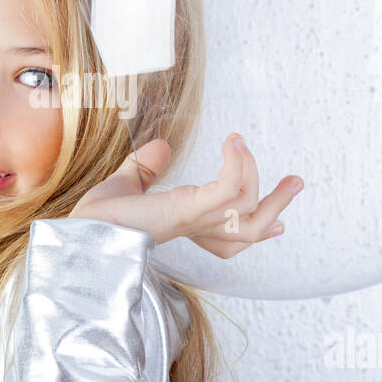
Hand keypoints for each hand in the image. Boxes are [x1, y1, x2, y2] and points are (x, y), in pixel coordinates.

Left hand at [68, 133, 302, 257]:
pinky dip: (237, 165)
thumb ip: (146, 167)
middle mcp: (197, 229)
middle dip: (278, 205)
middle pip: (253, 230)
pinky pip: (230, 190)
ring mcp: (196, 222)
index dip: (257, 228)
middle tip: (297, 181)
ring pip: (249, 210)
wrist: (84, 233)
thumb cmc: (98, 219)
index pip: (231, 238)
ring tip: (243, 143)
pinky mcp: (189, 211)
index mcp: (186, 227)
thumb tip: (161, 146)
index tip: (279, 222)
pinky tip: (232, 143)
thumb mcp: (128, 186)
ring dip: (254, 172)